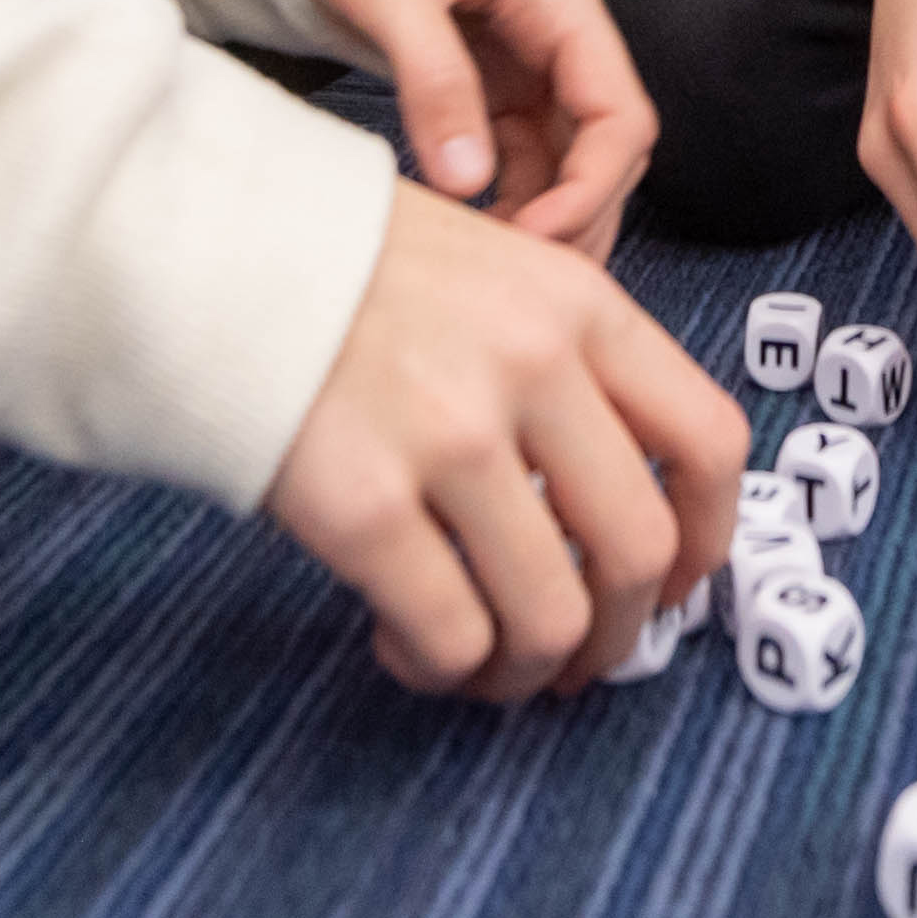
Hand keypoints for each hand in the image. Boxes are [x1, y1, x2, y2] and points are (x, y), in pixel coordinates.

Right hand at [266, 180, 745, 697]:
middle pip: (638, 550)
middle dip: (615, 634)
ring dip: (525, 670)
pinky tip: (404, 644)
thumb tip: (613, 505)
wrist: (206, 247)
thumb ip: (564, 365)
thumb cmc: (344, 267)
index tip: (673, 588)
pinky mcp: (365, 503)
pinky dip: (440, 666)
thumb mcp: (493, 270)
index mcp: (579, 308)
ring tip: (480, 664)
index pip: (710, 442)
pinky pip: (449, 635)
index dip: (708, 542)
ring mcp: (451, 436)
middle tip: (571, 659)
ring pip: (549, 615)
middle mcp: (533, 368)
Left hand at [305, 0, 654, 251]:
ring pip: (572, 162)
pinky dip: (513, 201)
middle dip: (577, 216)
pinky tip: (477, 234)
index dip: (593, 186)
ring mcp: (536, 64)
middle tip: (517, 275)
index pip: (619, 112)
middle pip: (608, 149)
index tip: (538, 239)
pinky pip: (529, 159)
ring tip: (493, 267)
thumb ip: (432, 78)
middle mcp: (562, 34)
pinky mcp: (502, 86)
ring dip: (547, 218)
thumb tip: (467, 178)